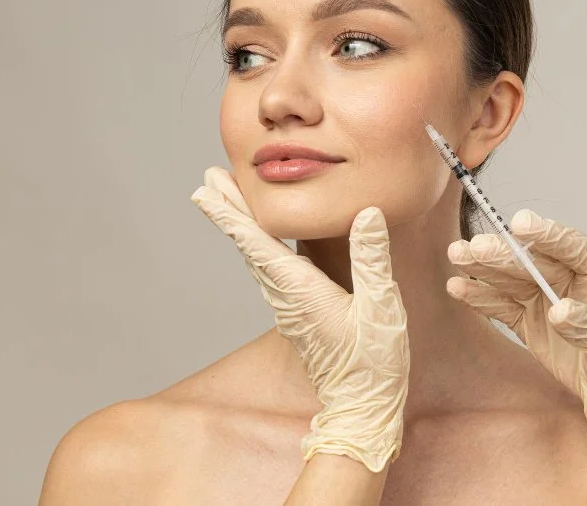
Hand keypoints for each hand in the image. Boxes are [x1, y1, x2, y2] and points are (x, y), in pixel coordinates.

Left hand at [191, 167, 409, 472]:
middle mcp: (286, 296)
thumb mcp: (381, 306)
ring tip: (227, 198)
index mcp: (301, 290)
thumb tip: (367, 214)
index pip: (257, 244)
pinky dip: (258, 246)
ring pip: (257, 258)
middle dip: (229, 210)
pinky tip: (261, 239)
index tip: (205, 192)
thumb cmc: (373, 362)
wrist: (362, 406)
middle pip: (249, 245)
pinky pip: (270, 271)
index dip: (231, 215)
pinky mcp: (298, 314)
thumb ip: (371, 258)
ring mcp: (289, 307)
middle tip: (207, 179)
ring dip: (240, 225)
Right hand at [445, 209, 586, 485]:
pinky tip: (459, 287)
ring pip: (512, 278)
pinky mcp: (531, 321)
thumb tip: (560, 310)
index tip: (519, 223)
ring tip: (457, 257)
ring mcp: (548, 299)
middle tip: (475, 248)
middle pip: (533, 261)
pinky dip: (481, 297)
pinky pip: (502, 305)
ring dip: (484, 269)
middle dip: (503, 254)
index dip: (546, 234)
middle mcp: (573, 279)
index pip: (572, 247)